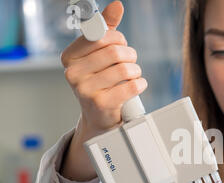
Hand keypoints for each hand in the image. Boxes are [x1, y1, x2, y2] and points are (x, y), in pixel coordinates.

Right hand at [61, 1, 147, 136]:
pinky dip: (140, 84)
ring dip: (136, 71)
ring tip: (132, 76)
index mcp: (69, 57)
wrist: (99, 117)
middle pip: (115, 52)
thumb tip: (117, 6)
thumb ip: (107, 28)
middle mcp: (73, 73)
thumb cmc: (100, 82)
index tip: (120, 46)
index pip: (100, 36)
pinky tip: (136, 86)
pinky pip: (131, 86)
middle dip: (130, 55)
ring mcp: (85, 90)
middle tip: (130, 62)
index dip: (118, 39)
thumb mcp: (100, 54)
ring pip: (125, 69)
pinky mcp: (100, 104)